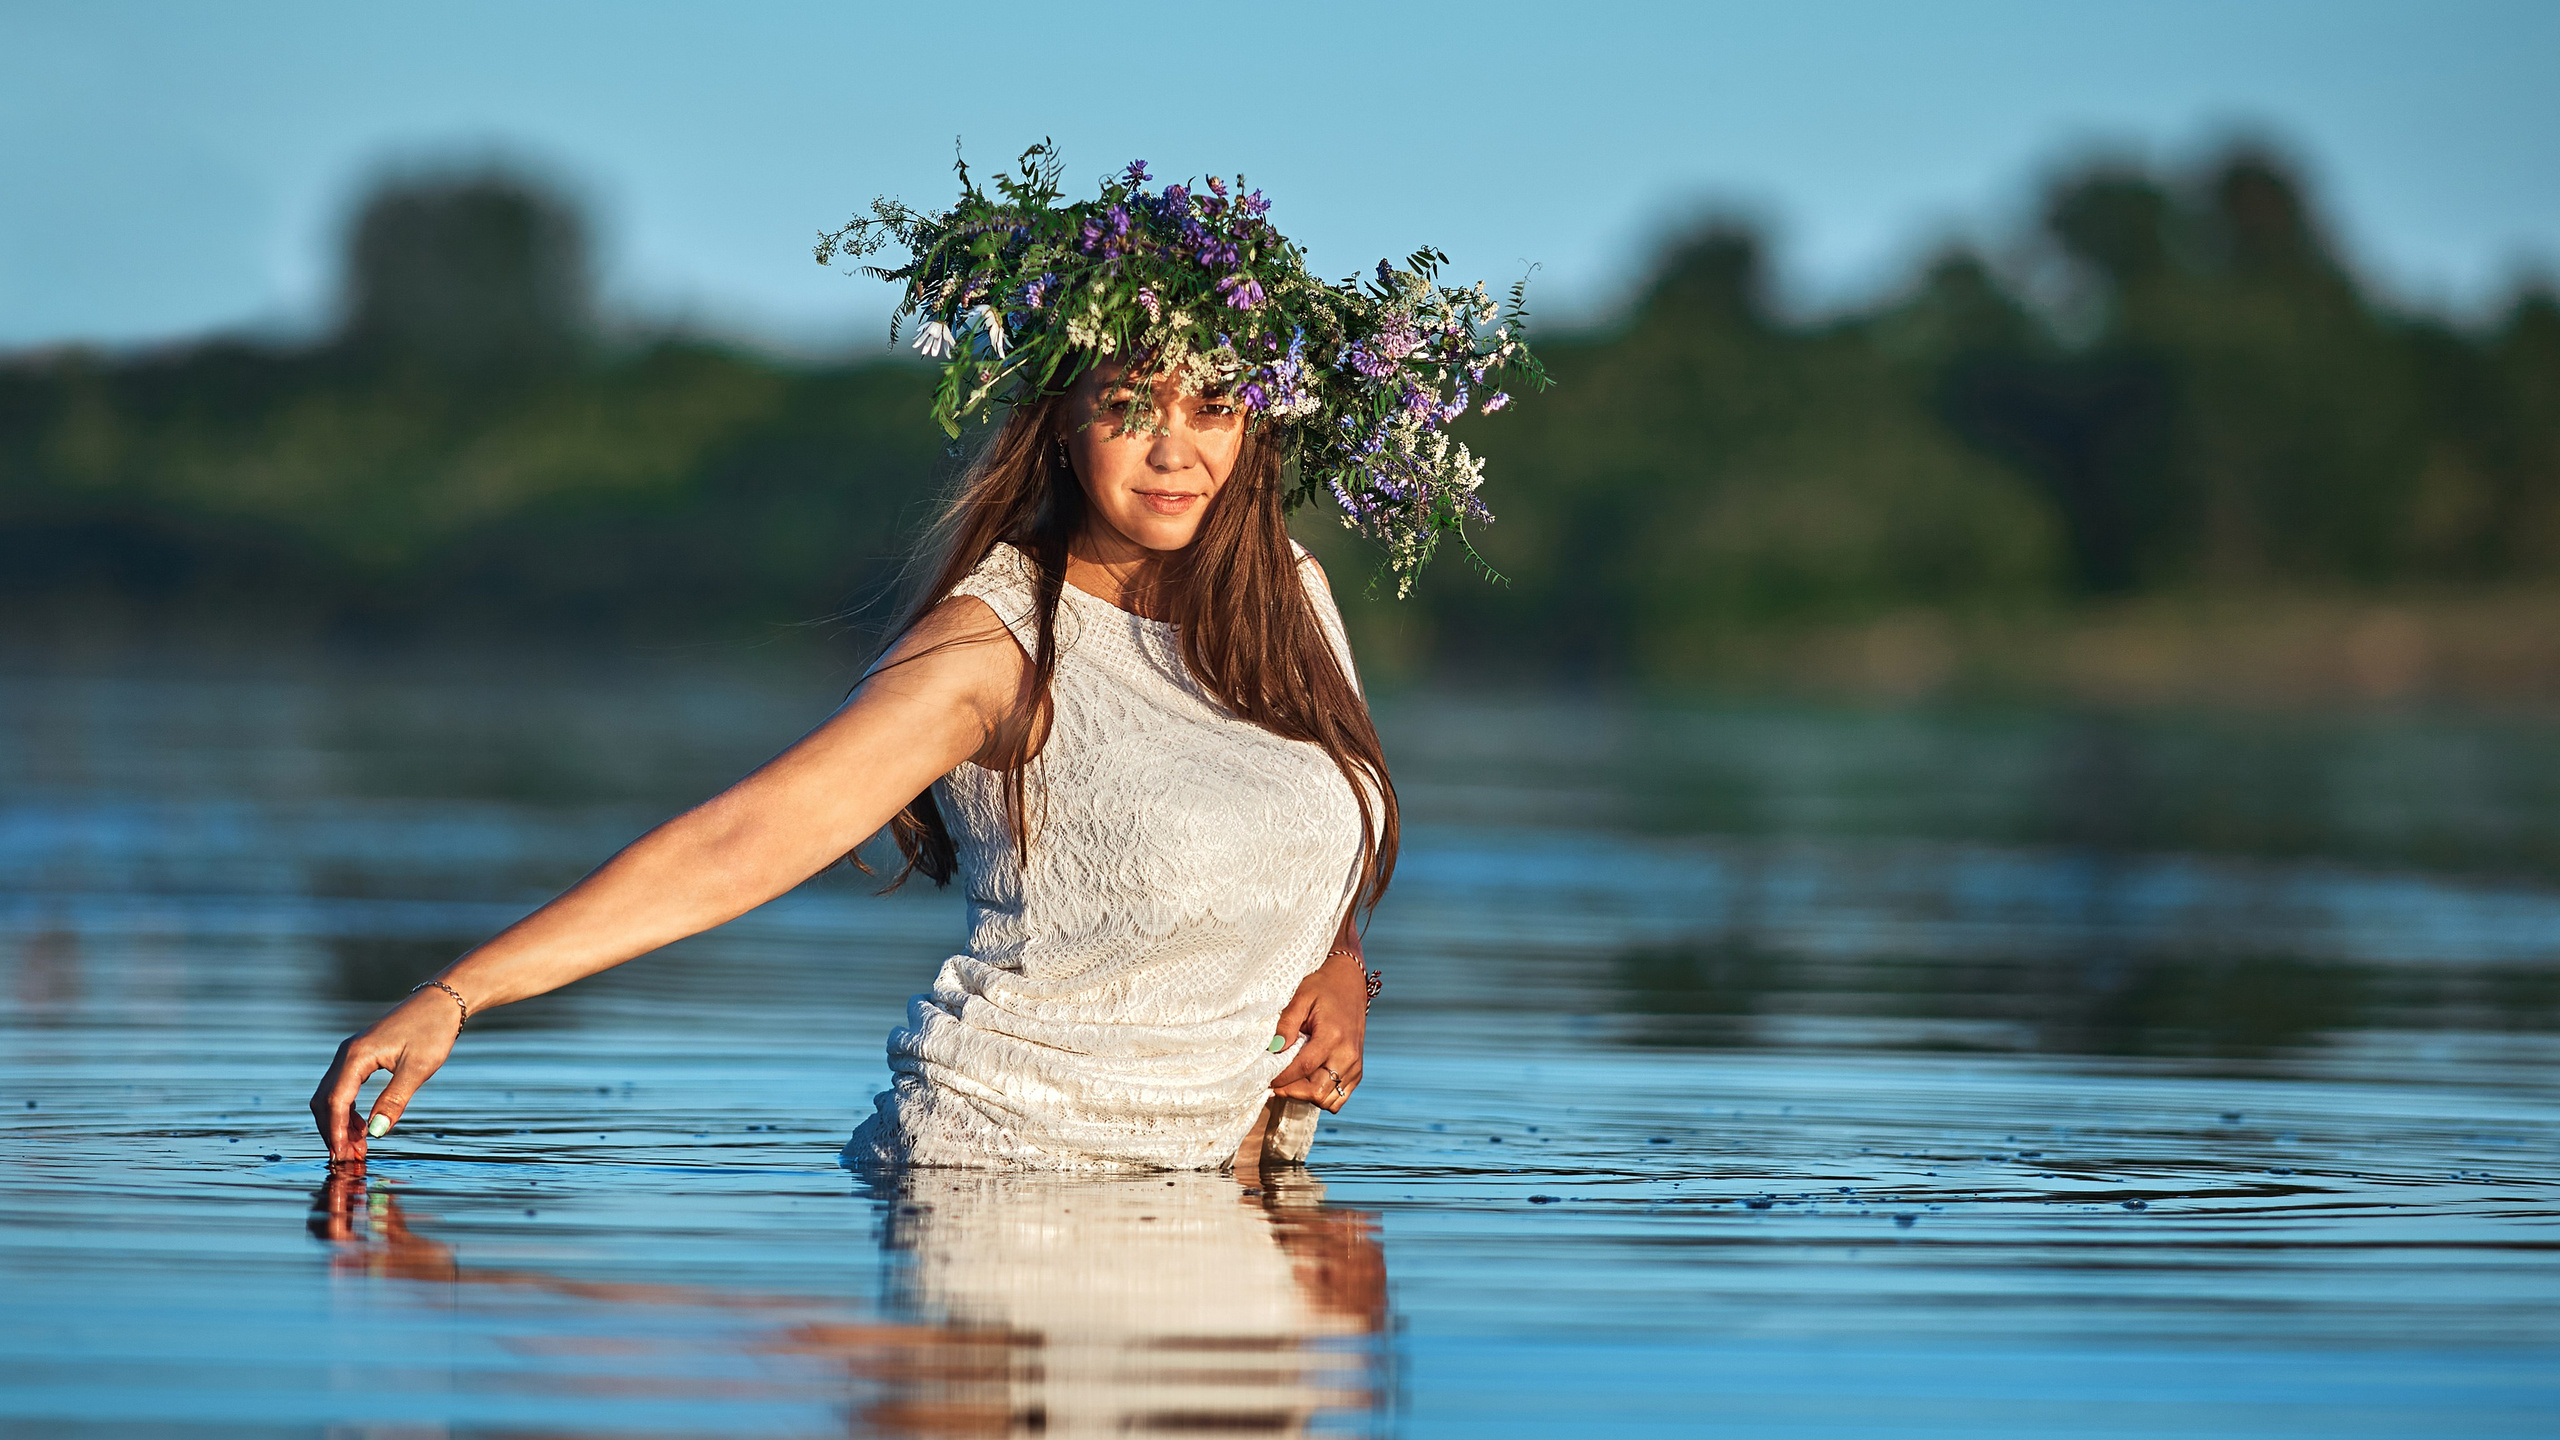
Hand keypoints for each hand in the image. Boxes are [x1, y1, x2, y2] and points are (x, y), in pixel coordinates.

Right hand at [309, 987, 463, 1163]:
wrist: (441, 1002)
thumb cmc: (433, 1030)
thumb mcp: (418, 1068)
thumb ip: (395, 1100)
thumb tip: (376, 1132)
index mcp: (356, 1056)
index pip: (335, 1101)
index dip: (336, 1132)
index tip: (342, 1156)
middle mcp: (346, 1054)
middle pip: (325, 1101)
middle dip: (334, 1132)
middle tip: (348, 1160)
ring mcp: (350, 1054)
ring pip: (331, 1096)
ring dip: (340, 1124)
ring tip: (358, 1149)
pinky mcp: (359, 1057)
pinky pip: (343, 1089)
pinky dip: (348, 1111)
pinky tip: (363, 1128)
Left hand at [1268, 951, 1366, 1113]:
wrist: (1350, 983)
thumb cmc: (1323, 988)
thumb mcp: (1301, 998)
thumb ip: (1286, 1025)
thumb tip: (1273, 1050)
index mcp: (1333, 1036)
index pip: (1303, 1068)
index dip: (1282, 1078)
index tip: (1265, 1080)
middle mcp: (1348, 1054)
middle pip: (1317, 1091)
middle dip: (1292, 1091)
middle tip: (1275, 1082)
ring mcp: (1355, 1064)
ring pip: (1328, 1100)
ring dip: (1307, 1095)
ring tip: (1292, 1081)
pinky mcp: (1358, 1070)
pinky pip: (1340, 1097)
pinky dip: (1322, 1095)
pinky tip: (1308, 1080)